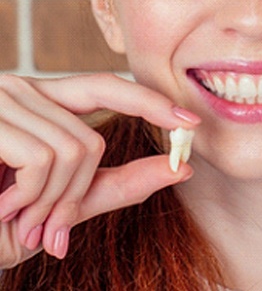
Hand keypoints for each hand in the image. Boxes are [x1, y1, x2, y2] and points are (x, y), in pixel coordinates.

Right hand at [0, 73, 199, 266]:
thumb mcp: (62, 203)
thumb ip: (117, 183)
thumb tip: (180, 168)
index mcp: (43, 101)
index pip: (107, 87)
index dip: (149, 101)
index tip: (189, 122)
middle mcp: (24, 89)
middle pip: (93, 137)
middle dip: (76, 194)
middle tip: (45, 227)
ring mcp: (4, 98)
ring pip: (76, 151)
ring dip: (50, 203)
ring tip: (12, 215)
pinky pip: (45, 160)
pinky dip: (30, 198)